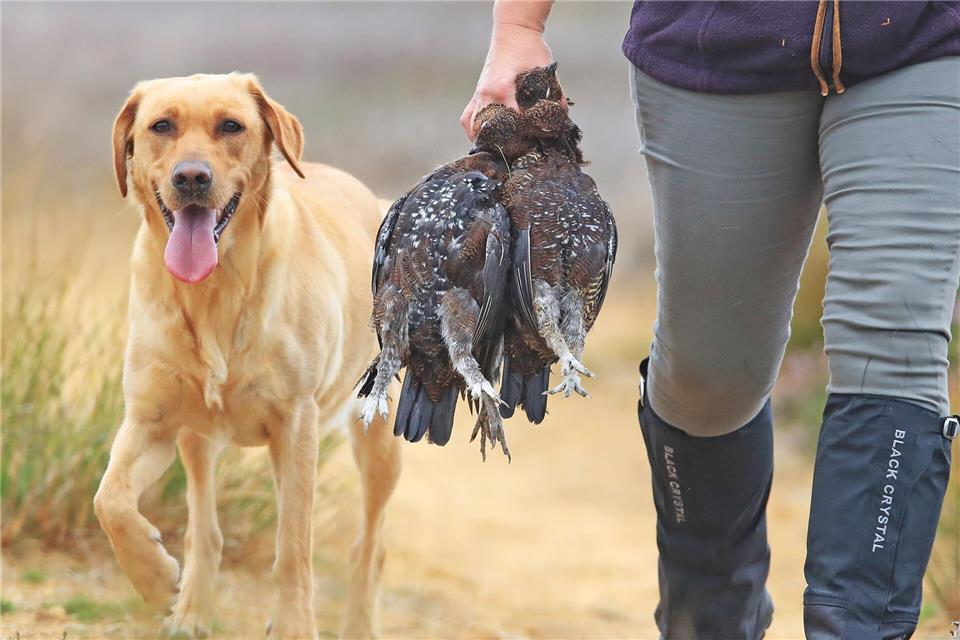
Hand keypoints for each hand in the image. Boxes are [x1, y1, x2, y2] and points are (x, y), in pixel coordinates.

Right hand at [460, 23, 556, 139]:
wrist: (513, 31)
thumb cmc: (531, 49)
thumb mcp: (547, 73)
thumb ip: (556, 96)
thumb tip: (561, 118)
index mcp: (503, 90)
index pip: (512, 124)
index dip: (524, 136)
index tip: (534, 142)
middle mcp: (487, 95)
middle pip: (490, 132)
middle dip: (503, 144)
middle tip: (517, 151)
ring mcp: (479, 95)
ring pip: (474, 128)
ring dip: (484, 140)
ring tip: (498, 148)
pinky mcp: (476, 94)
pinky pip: (468, 118)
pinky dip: (473, 129)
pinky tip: (483, 136)